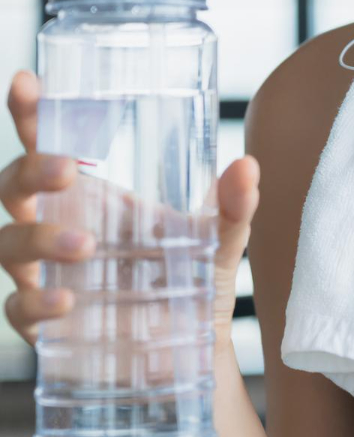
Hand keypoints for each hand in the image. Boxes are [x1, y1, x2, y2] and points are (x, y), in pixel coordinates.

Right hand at [1, 69, 260, 359]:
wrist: (192, 354)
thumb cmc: (191, 283)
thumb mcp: (219, 241)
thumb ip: (234, 207)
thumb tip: (247, 166)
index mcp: (93, 196)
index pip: (50, 144)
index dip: (33, 113)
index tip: (28, 82)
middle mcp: (58, 227)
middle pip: (12, 185)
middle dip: (30, 171)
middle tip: (69, 170)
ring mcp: (44, 275)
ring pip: (6, 244)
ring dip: (37, 237)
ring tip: (86, 245)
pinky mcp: (44, 324)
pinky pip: (18, 309)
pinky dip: (37, 304)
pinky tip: (69, 303)